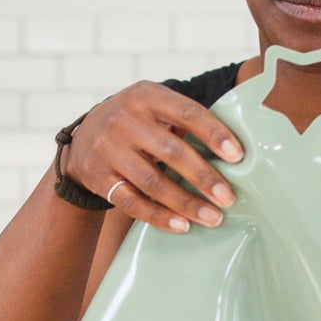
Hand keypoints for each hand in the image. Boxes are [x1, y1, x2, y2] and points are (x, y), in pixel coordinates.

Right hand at [63, 82, 242, 232]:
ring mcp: (107, 149)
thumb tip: (235, 149)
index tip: (238, 157)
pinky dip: (158, 216)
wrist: (83, 138)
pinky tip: (181, 225)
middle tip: (229, 198)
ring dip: (186, 203)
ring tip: (212, 217)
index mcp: (145, 95)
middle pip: (171, 152)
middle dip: (204, 177)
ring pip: (153, 182)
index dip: (215, 134)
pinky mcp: (97, 176)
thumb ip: (185, 120)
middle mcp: (123, 119)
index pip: (187, 113)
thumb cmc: (135, 123)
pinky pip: (132, 202)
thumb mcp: (153, 107)